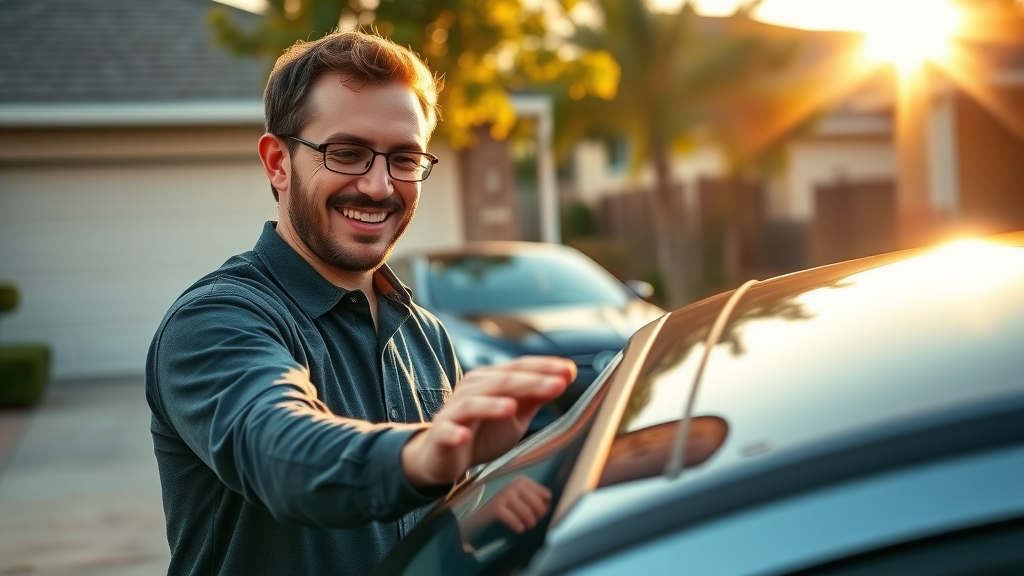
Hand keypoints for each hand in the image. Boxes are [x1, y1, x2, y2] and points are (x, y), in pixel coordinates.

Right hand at [401, 356, 575, 486]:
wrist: (444, 456)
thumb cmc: (481, 432)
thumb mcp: (515, 414)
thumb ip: (535, 396)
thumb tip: (565, 376)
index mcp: (491, 380)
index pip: (518, 368)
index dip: (543, 367)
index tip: (569, 370)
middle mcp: (472, 389)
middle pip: (501, 381)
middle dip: (530, 382)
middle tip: (557, 385)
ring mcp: (454, 411)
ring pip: (473, 403)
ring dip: (492, 405)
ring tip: (511, 407)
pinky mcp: (440, 434)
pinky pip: (446, 432)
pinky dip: (454, 432)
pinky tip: (463, 436)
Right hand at [465, 475, 551, 536]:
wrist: (478, 517)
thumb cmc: (505, 509)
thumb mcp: (521, 501)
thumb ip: (536, 500)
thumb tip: (548, 503)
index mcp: (522, 481)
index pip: (545, 494)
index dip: (546, 506)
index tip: (541, 514)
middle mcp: (513, 485)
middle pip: (538, 504)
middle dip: (538, 516)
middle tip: (533, 523)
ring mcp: (504, 495)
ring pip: (527, 513)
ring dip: (529, 523)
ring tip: (526, 526)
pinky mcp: (495, 508)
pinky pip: (513, 519)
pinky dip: (518, 526)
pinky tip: (519, 529)